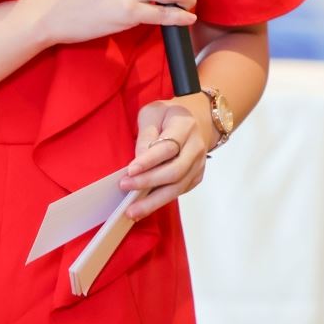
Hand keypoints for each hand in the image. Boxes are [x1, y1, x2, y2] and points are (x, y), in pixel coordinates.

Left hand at [120, 96, 213, 220]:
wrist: (198, 120)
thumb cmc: (169, 116)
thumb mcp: (153, 113)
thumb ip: (146, 135)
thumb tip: (138, 160)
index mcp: (185, 126)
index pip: (168, 147)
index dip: (148, 161)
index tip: (130, 170)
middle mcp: (196, 147)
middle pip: (174, 171)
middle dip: (148, 182)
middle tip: (125, 186)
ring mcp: (198, 164)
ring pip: (178, 187)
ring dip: (154, 201)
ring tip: (132, 210)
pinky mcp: (196, 177)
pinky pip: (179, 192)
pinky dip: (161, 201)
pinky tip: (144, 207)